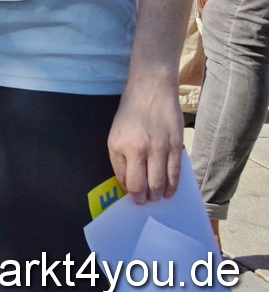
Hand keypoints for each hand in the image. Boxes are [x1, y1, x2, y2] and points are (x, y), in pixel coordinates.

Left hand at [108, 74, 183, 202]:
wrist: (150, 90)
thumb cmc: (130, 112)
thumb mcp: (115, 134)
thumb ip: (119, 158)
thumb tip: (128, 182)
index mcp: (120, 146)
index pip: (124, 179)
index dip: (130, 191)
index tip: (133, 196)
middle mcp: (138, 149)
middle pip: (142, 186)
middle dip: (143, 199)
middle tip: (145, 202)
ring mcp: (159, 148)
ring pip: (160, 183)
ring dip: (158, 195)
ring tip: (157, 198)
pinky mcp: (176, 146)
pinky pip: (175, 173)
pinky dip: (173, 186)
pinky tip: (170, 191)